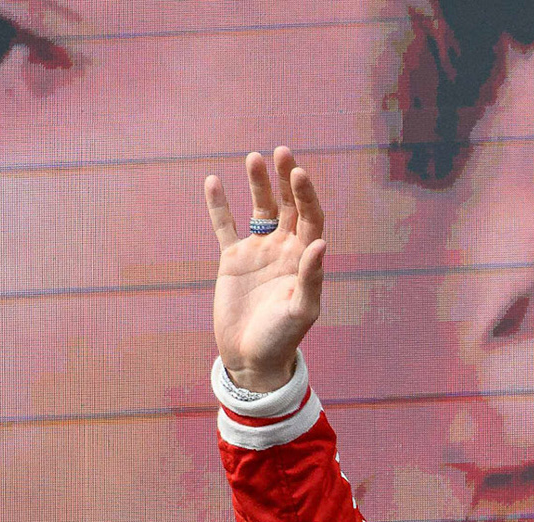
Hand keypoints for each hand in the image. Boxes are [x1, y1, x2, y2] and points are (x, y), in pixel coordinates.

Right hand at [204, 146, 326, 392]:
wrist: (252, 358)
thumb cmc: (283, 337)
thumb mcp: (301, 310)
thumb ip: (311, 277)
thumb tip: (320, 243)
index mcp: (305, 257)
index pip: (310, 216)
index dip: (306, 194)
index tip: (297, 172)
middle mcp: (284, 248)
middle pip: (288, 205)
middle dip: (285, 178)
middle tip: (281, 151)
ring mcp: (258, 251)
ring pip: (259, 209)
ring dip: (258, 183)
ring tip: (252, 158)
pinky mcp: (233, 259)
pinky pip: (225, 226)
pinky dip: (219, 205)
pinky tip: (214, 180)